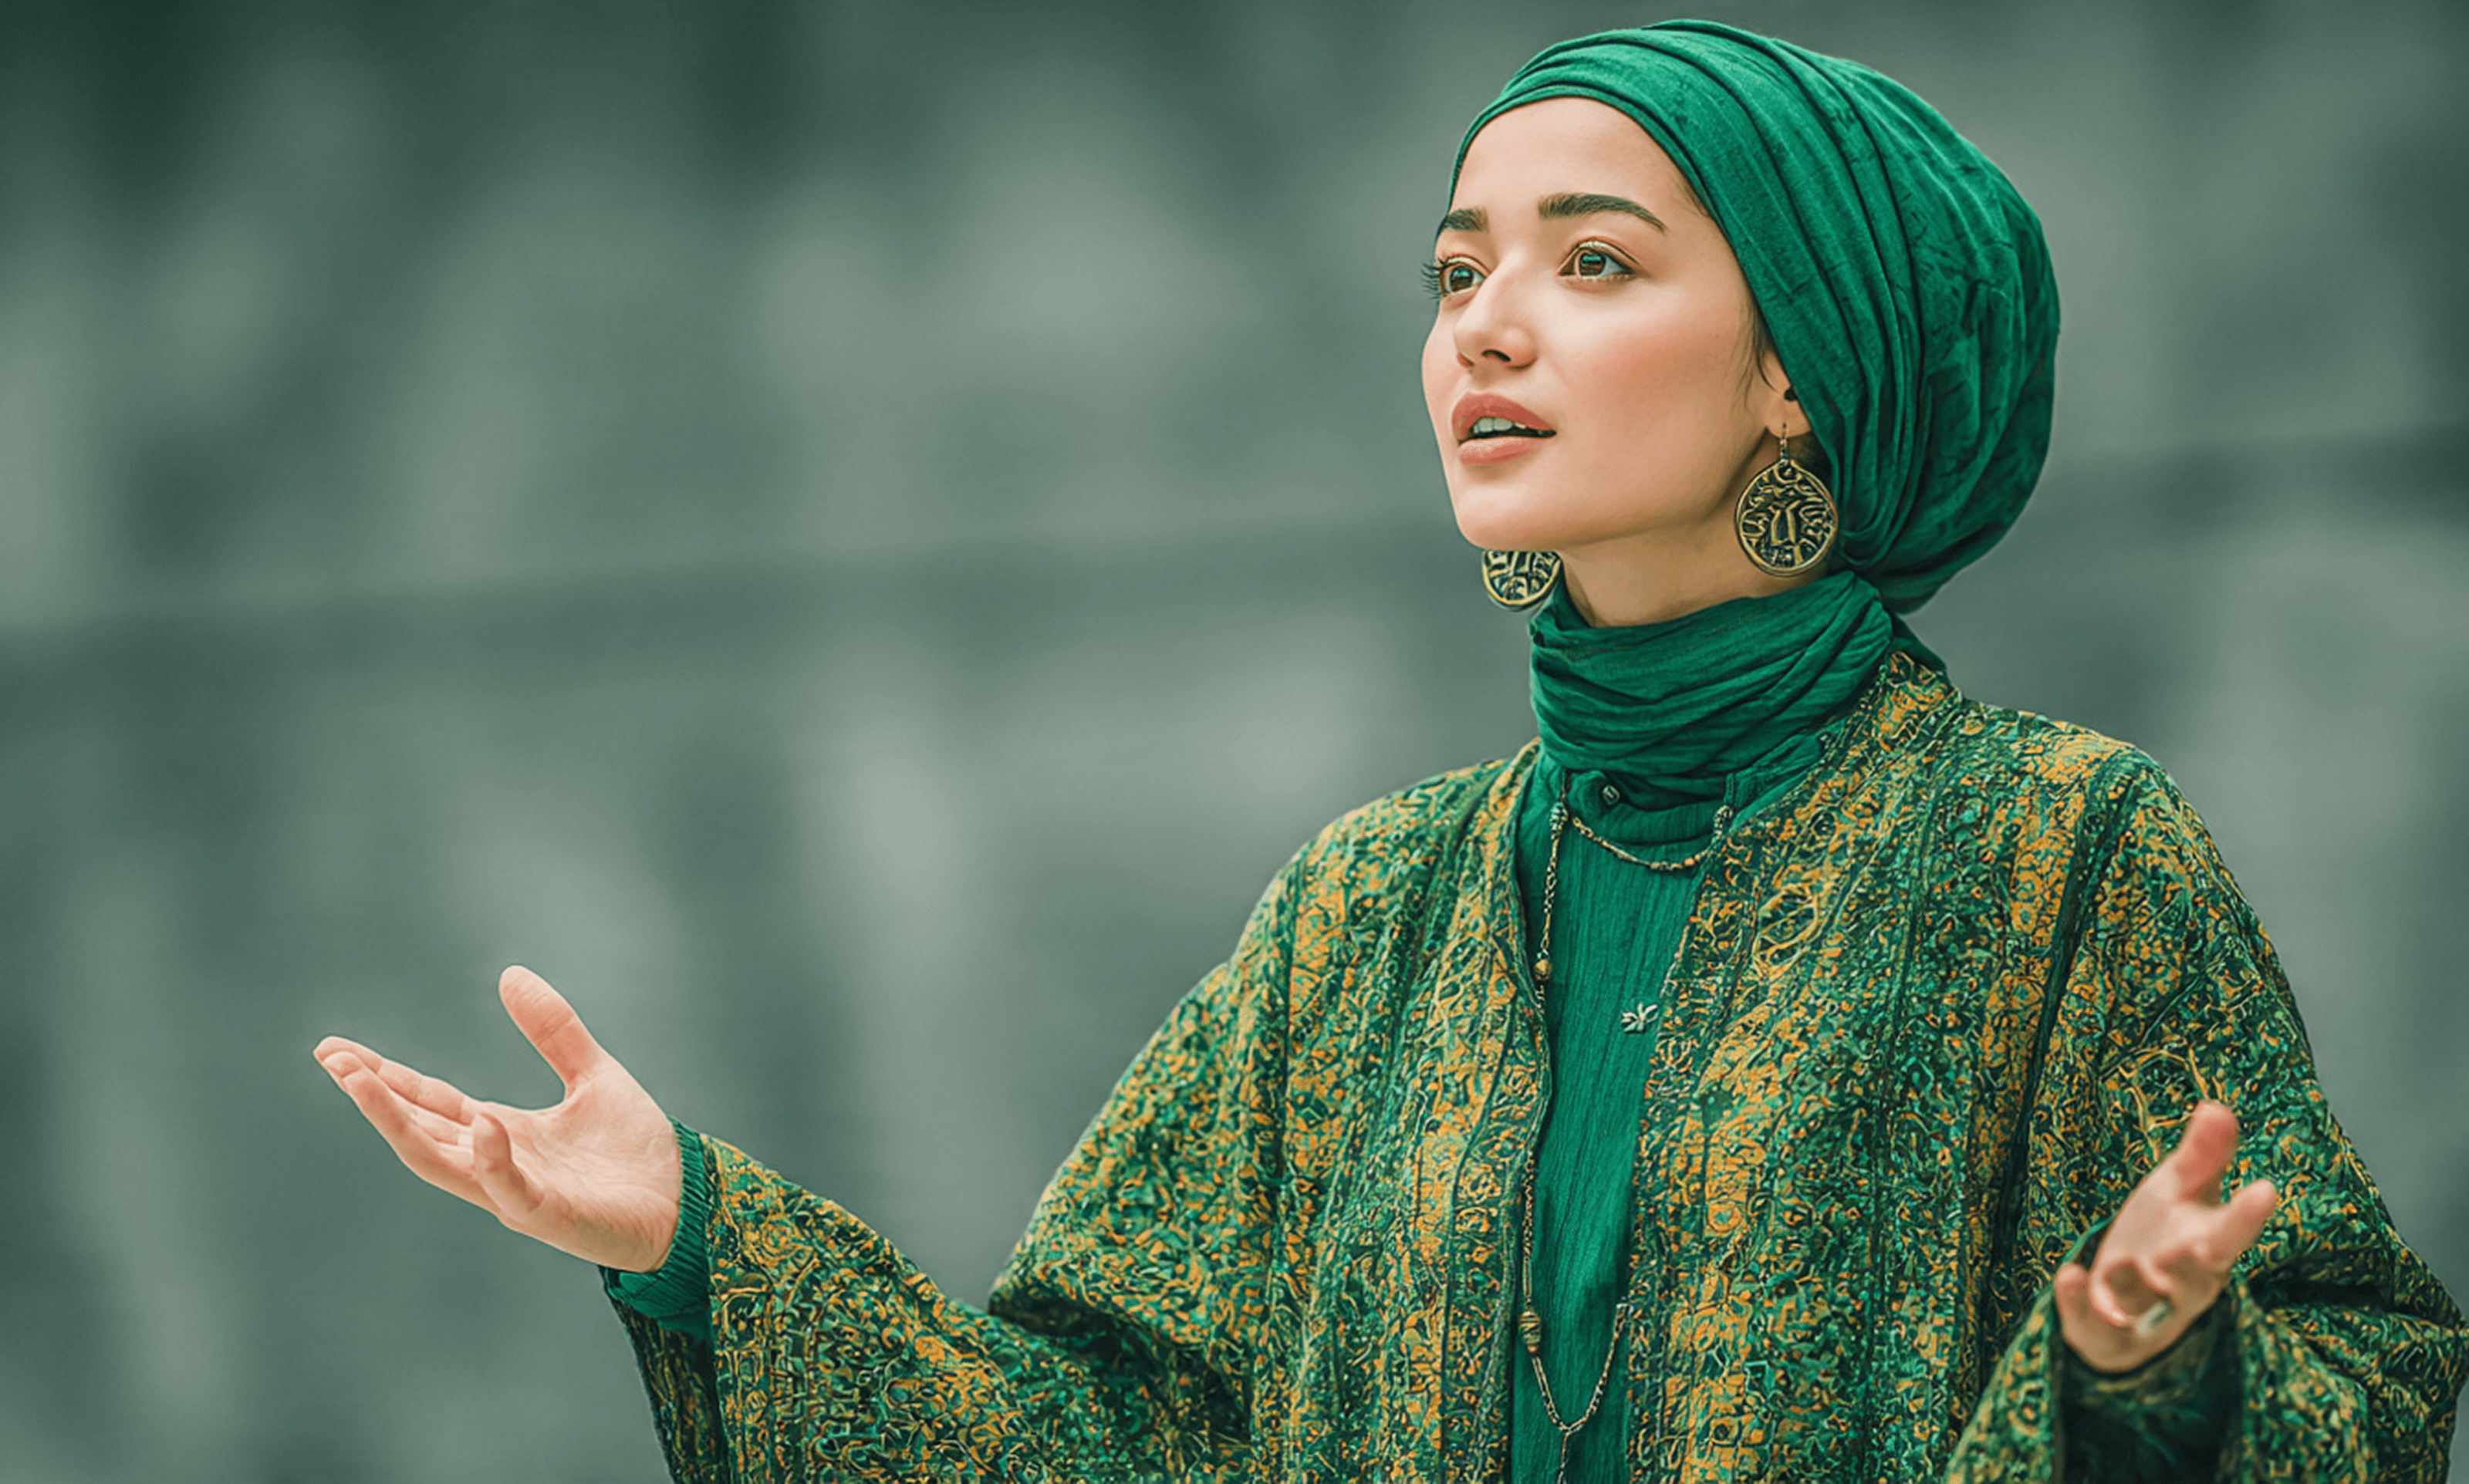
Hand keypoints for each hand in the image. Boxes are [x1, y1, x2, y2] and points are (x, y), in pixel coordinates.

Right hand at [314, 966, 682, 1271]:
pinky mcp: (550, 1215)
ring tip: (361, 1082)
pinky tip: (481, 1123)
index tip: (337, 1051)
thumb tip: (509, 973)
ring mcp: (517, 1193)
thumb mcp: (593, 1074)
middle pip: (419, 1130)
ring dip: (399, 1125)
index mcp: (502, 1132)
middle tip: (332, 1060)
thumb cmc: (637, 1151)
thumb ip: (553, 1031)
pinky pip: (510, 1189)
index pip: (430, 1102)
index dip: (385, 1078)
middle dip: (374, 1097)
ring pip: (440, 1162)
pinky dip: (492, 1159)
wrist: (690, 1202)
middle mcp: (497, 1164)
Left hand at [2055, 1099, 2277, 1372]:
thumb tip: (2217, 1105)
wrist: (2124, 1303)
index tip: (2265, 1189)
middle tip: (2194, 1248)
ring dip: (2136, 1285)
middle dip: (2193, 1265)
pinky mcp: (2106, 1332)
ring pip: (2147, 1304)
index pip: (2231, 1233)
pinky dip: (2080, 1301)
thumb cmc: (2162, 1237)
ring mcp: (2145, 1312)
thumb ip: (2200, 1156)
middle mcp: (2183, 1286)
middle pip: (2194, 1278)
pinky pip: (2094, 1322)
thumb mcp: (2178, 1192)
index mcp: (2207, 1248)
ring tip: (2128, 1261)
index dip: (2247, 1215)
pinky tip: (2069, 1274)